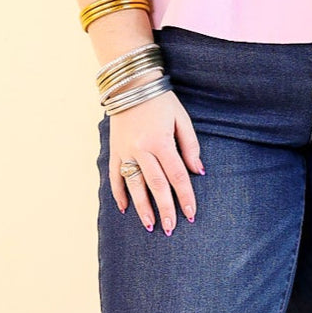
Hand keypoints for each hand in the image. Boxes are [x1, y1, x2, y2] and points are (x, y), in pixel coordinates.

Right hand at [108, 80, 203, 232]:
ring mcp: (125, 151)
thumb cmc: (161, 100)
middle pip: (156, 185)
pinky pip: (115, 176)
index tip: (192, 214)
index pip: (177, 176)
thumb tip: (197, 171)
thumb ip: (190, 146)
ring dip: (142, 207)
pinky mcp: (113, 150)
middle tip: (171, 228)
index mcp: (161, 141)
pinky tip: (124, 209)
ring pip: (134, 185)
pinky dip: (119, 193)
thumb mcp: (182, 118)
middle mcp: (141, 149)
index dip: (185, 196)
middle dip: (165, 209)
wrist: (130, 84)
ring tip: (150, 226)